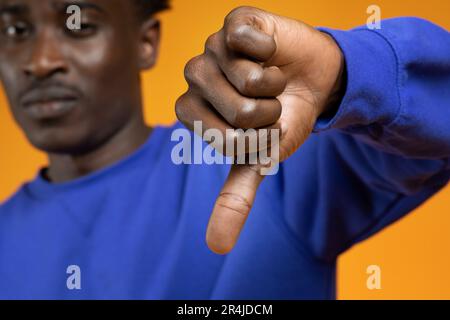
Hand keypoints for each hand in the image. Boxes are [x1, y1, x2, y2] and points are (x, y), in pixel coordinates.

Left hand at [176, 6, 344, 253]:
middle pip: (232, 108)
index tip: (261, 126)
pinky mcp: (234, 21)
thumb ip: (236, 198)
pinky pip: (247, 39)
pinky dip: (271, 50)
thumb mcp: (262, 160)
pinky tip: (270, 50)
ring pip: (243, 77)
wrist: (317, 82)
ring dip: (272, 85)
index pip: (218, 134)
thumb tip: (216, 248)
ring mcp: (212, 46)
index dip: (253, 136)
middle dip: (266, 112)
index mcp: (194, 110)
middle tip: (269, 100)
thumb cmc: (285, 117)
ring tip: (271, 77)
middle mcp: (196, 77)